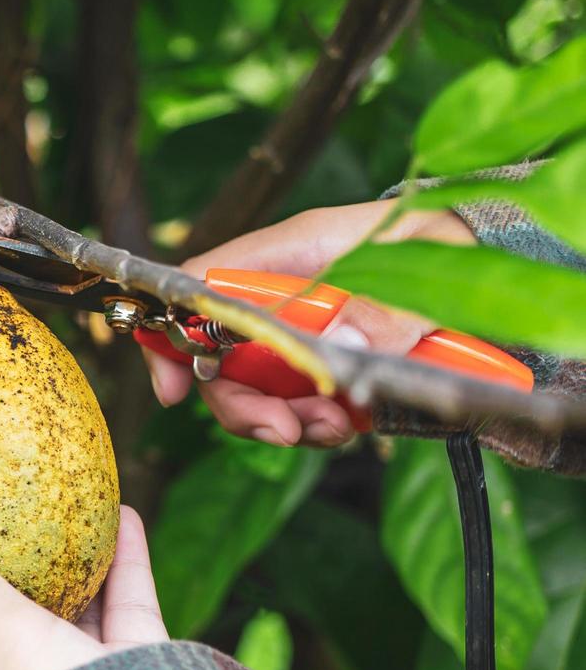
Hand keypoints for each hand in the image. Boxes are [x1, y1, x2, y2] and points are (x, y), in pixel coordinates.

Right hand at [148, 201, 475, 446]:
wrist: (495, 252)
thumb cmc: (454, 238)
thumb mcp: (431, 263)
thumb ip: (389, 307)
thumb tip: (338, 347)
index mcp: (293, 250)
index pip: (203, 285)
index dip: (173, 333)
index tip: (175, 388)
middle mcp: (286, 291)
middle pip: (221, 353)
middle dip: (242, 403)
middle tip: (285, 431)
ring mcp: (305, 327)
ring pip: (257, 386)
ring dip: (284, 419)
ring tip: (335, 429)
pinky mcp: (329, 358)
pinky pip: (298, 400)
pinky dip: (315, 422)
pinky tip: (351, 424)